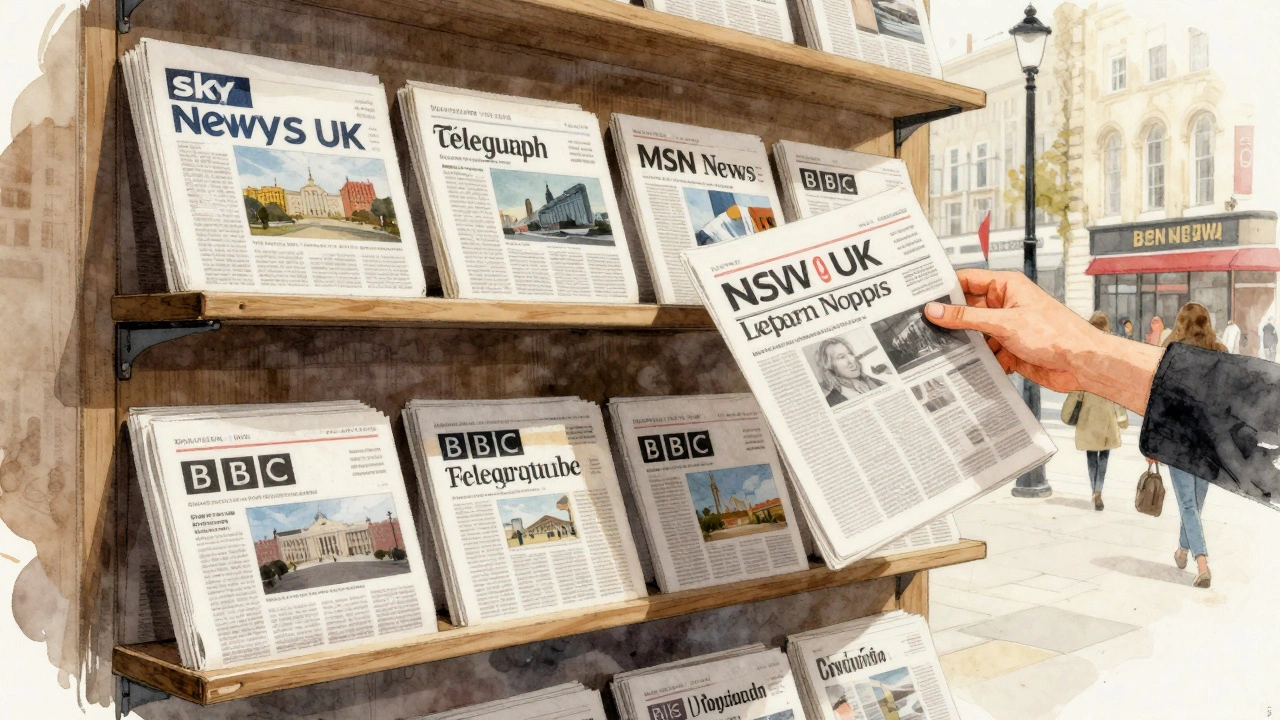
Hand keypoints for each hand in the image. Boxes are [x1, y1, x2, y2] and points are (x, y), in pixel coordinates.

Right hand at [924, 270, 1094, 391]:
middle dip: (952, 320)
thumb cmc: (1057, 334)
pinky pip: (984, 352)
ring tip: (946, 350)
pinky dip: (978, 359)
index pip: (967, 280)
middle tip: (925, 328)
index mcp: (1006, 286)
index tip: (922, 298)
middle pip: (967, 309)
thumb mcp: (1004, 323)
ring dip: (965, 343)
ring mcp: (1006, 327)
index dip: (945, 288)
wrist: (1083, 363)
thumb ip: (967, 317)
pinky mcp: (1009, 348)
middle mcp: (1005, 304)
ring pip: (974, 333)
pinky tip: (971, 365)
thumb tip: (936, 310)